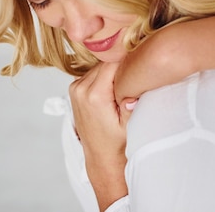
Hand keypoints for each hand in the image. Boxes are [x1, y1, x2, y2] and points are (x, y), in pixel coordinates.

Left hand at [69, 62, 130, 210]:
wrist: (101, 156)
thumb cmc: (117, 142)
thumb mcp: (129, 124)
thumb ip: (131, 102)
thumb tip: (135, 83)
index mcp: (94, 96)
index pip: (113, 62)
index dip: (128, 60)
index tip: (140, 63)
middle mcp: (81, 89)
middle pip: (106, 62)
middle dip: (121, 65)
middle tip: (136, 74)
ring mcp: (75, 88)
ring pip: (100, 65)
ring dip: (113, 70)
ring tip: (124, 84)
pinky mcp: (75, 88)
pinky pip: (93, 72)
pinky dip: (104, 75)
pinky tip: (113, 88)